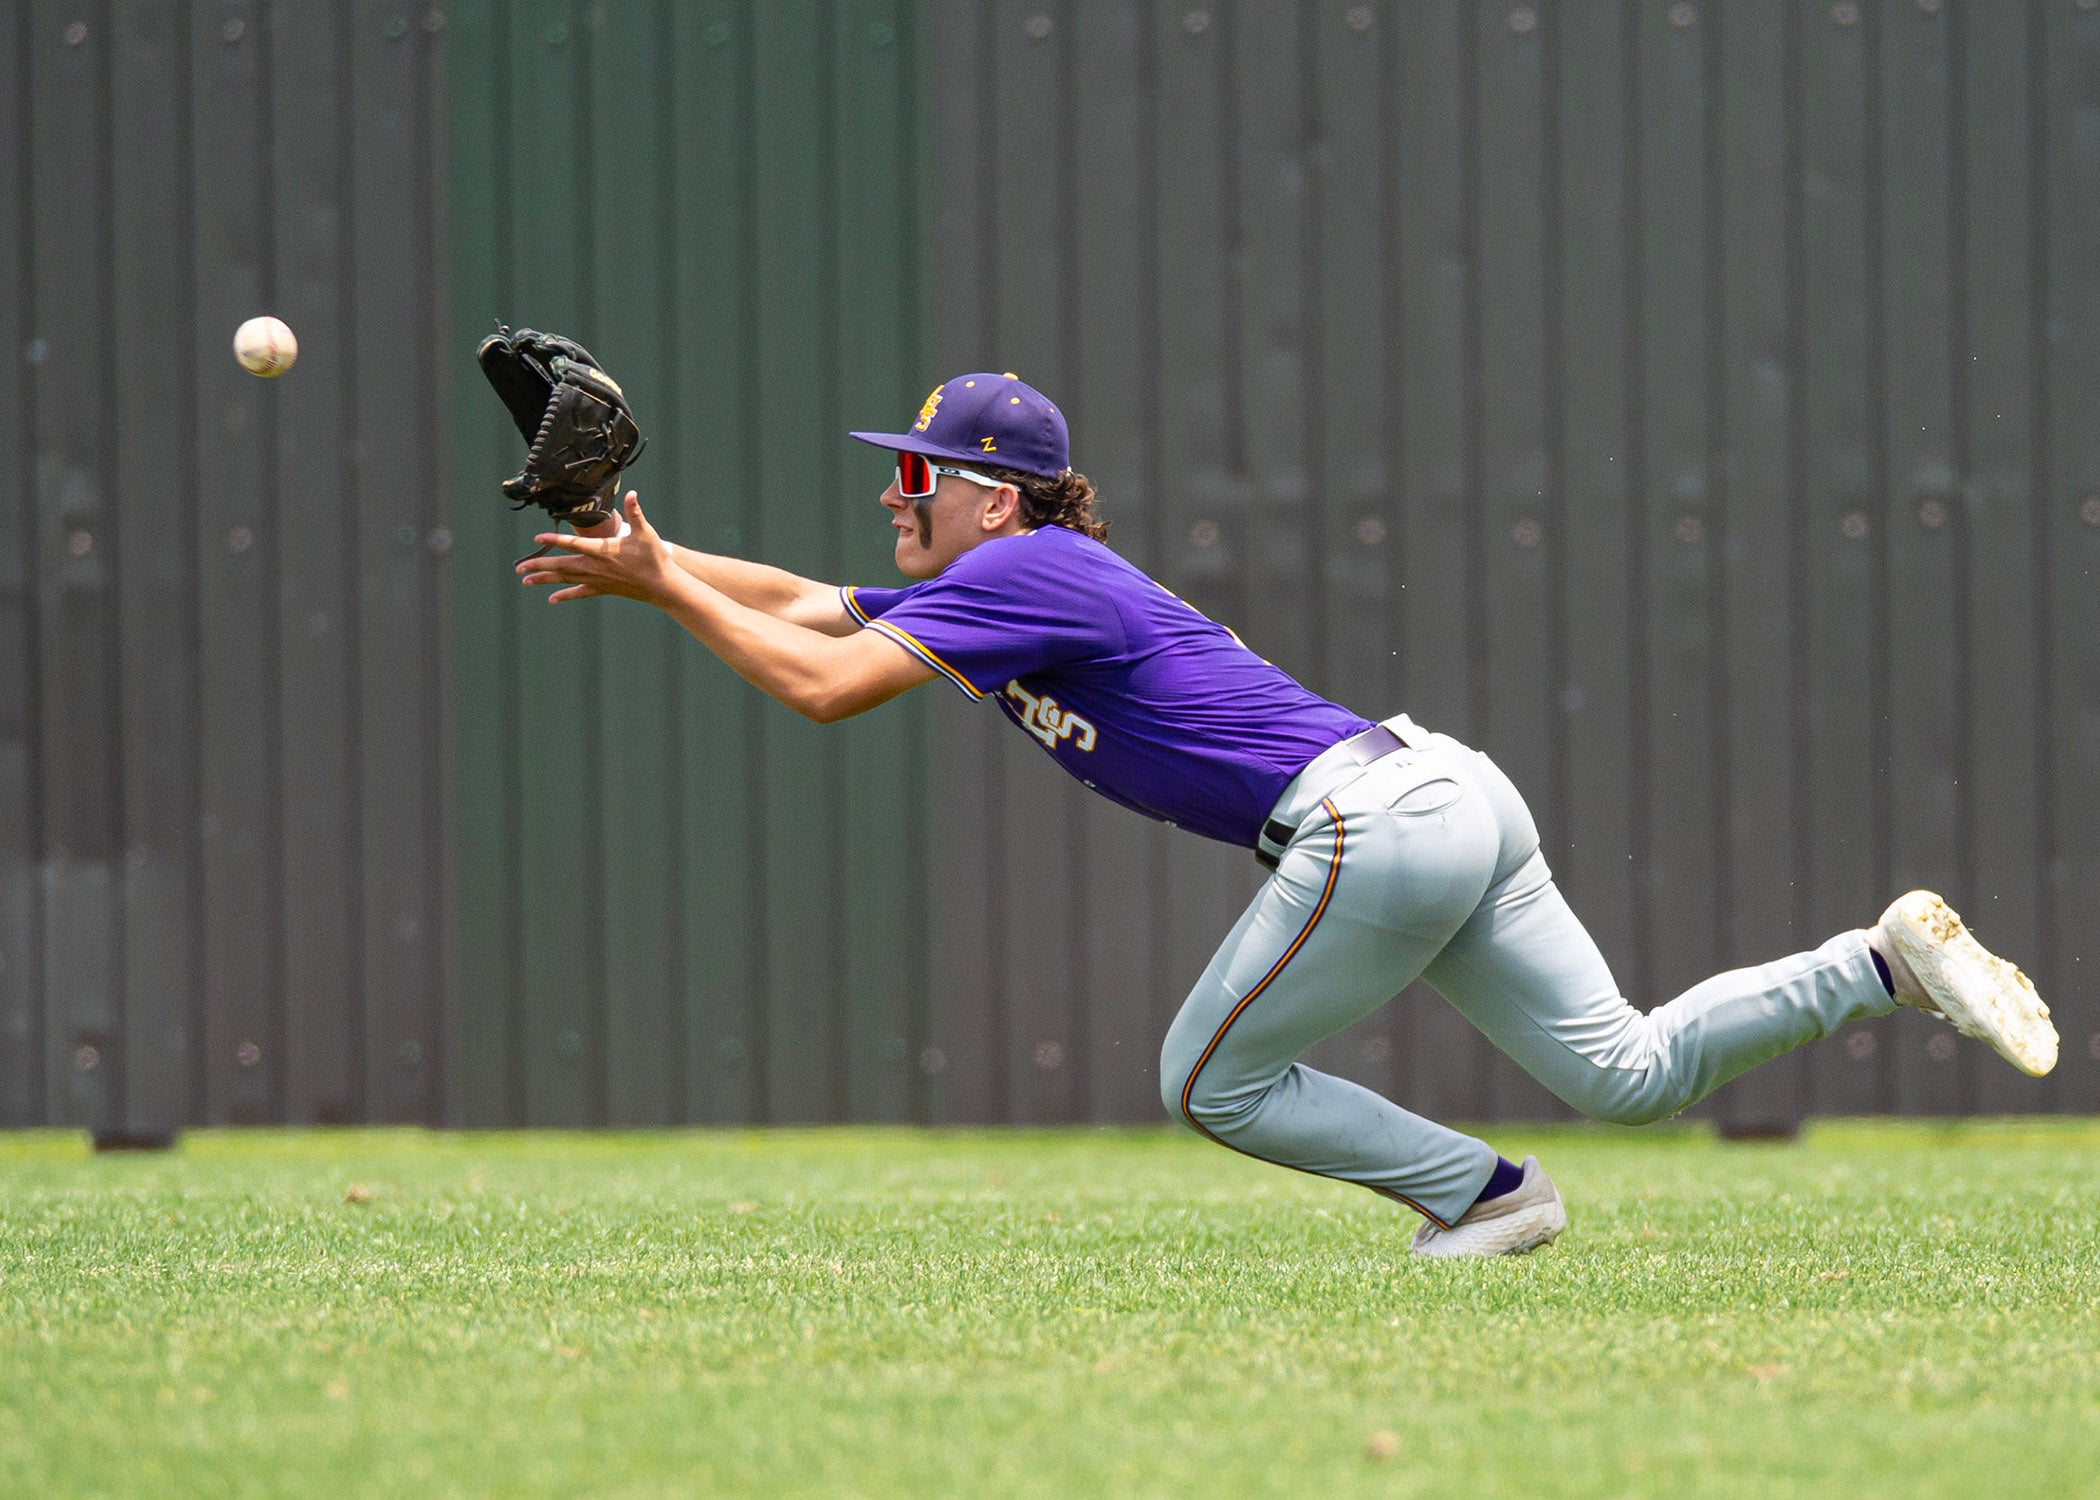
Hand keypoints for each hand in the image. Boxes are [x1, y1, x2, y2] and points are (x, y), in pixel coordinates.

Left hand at [516, 491, 674, 604]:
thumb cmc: (655, 558)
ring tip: (526, 580)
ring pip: (566, 580)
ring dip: (545, 580)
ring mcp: (598, 580)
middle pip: (562, 566)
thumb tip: (633, 494)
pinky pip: (580, 593)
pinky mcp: (603, 589)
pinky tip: (552, 599)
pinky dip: (565, 595)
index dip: (554, 540)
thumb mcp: (646, 532)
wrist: (663, 586)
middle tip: (519, 568)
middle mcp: (596, 567)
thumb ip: (636, 512)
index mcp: (603, 551)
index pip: (573, 544)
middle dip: (539, 566)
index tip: (537, 538)